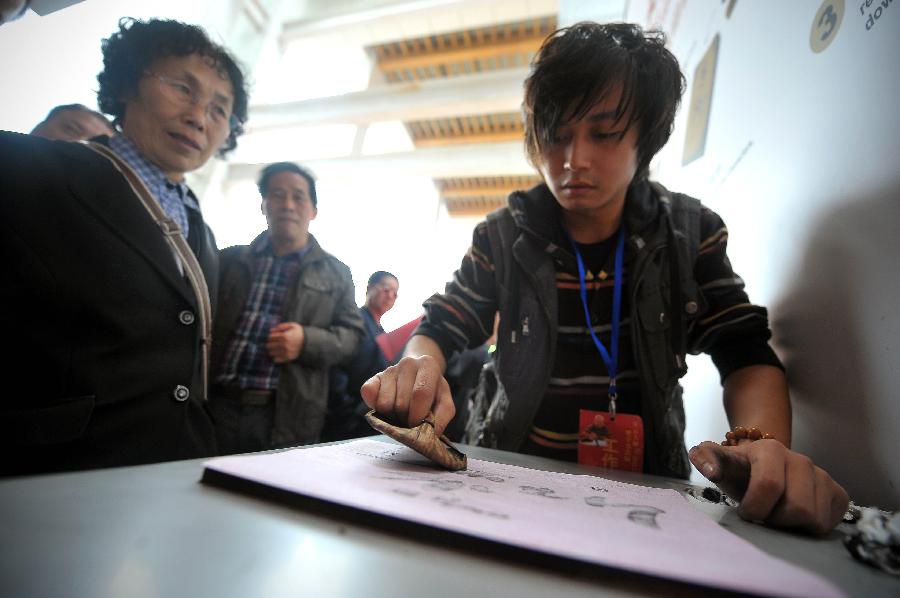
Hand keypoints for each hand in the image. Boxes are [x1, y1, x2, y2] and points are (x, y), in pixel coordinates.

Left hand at [266, 322, 303, 362]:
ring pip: (271, 353)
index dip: (270, 337)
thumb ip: (281, 326)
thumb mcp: (292, 325)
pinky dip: (275, 357)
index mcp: (284, 336)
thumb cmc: (299, 333)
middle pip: (269, 345)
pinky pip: (276, 359)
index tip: (272, 337)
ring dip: (271, 350)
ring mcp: (285, 352)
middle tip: (272, 343)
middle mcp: (284, 345)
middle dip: (269, 343)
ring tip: (275, 348)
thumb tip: (271, 330)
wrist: (308, 343)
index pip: (270, 337)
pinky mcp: (287, 358)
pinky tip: (278, 353)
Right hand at [360, 355, 454, 435]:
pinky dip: (376, 408)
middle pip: (402, 403)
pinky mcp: (374, 377)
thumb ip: (443, 415)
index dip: (418, 415)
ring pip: (385, 404)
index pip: (420, 393)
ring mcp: (389, 369)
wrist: (417, 374)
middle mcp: (408, 363)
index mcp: (428, 365)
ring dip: (392, 416)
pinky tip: (388, 407)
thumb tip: (434, 432)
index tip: (418, 424)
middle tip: (411, 418)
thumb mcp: (444, 400)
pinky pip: (369, 396)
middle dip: (406, 418)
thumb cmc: (431, 390)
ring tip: (401, 412)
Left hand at [689, 440, 848, 534]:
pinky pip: (831, 522)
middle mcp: (801, 460)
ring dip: (793, 525)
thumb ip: (705, 459)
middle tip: (764, 514)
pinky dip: (811, 527)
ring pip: (815, 519)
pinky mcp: (838, 493)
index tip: (746, 511)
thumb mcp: (718, 463)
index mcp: (771, 450)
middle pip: (798, 508)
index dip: (755, 507)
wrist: (764, 466)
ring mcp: (823, 476)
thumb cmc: (739, 471)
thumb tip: (710, 469)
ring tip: (778, 514)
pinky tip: (796, 517)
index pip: (769, 485)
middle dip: (776, 519)